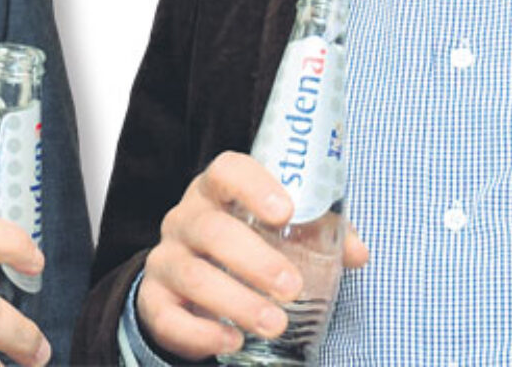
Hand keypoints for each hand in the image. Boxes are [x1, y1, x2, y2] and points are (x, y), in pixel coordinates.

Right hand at [137, 151, 367, 360]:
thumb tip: (358, 252)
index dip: (254, 186)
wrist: (186, 285)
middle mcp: (185, 220)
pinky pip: (168, 316)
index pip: (227, 171)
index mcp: (216, 192)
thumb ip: (319, 236)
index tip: (285, 211)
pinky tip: (232, 341)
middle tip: (293, 288)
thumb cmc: (242, 245)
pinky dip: (201, 333)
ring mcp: (166, 260)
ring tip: (275, 323)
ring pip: (193, 275)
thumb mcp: (277, 234)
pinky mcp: (153, 301)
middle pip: (211, 229)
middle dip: (255, 259)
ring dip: (237, 302)